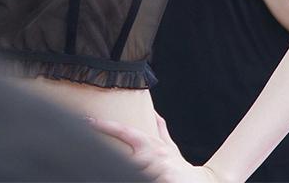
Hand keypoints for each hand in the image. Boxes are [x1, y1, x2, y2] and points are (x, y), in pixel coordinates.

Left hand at [88, 115, 218, 182]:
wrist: (198, 182)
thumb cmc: (179, 166)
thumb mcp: (170, 147)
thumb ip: (160, 131)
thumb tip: (154, 113)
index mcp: (152, 144)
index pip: (125, 132)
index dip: (107, 126)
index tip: (89, 121)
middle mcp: (154, 153)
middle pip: (125, 157)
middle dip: (118, 161)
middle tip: (98, 149)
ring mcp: (159, 167)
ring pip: (133, 168)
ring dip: (130, 171)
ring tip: (133, 172)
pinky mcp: (165, 177)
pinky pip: (139, 176)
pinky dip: (137, 175)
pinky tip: (142, 175)